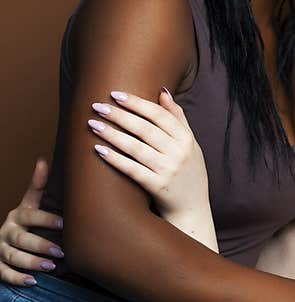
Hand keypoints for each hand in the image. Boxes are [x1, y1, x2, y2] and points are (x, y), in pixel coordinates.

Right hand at [0, 158, 64, 285]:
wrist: (6, 243)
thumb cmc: (27, 222)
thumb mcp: (31, 204)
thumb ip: (38, 186)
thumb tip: (43, 160)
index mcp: (18, 215)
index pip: (30, 215)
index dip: (46, 219)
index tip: (64, 224)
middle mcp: (7, 231)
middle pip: (21, 239)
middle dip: (40, 245)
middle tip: (62, 251)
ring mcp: (0, 249)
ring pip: (12, 257)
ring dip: (31, 263)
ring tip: (51, 267)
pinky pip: (3, 274)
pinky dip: (17, 278)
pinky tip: (32, 282)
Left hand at [89, 89, 207, 218]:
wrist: (193, 209)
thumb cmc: (189, 172)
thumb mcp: (191, 144)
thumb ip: (178, 118)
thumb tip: (162, 92)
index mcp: (187, 139)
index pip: (160, 115)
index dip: (137, 103)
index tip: (116, 95)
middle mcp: (179, 153)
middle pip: (145, 128)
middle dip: (119, 115)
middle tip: (97, 106)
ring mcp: (168, 170)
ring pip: (136, 147)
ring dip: (112, 134)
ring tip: (93, 124)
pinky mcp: (157, 186)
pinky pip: (132, 169)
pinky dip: (115, 159)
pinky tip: (99, 149)